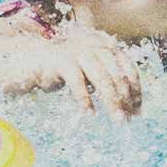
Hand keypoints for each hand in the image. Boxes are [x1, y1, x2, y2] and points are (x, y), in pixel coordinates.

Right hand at [0, 18, 141, 119]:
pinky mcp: (60, 60)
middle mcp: (94, 46)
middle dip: (126, 99)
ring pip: (102, 78)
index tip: (138, 110)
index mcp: (104, 46)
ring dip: (112, 102)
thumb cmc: (60, 70)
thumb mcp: (86, 73)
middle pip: (118, 74)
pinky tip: (88, 114)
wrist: (28, 59)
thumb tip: (129, 104)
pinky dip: (84, 98)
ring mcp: (77, 51)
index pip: (128, 68)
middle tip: (129, 120)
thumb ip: (104, 80)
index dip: (135, 90)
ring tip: (117, 120)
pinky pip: (77, 81)